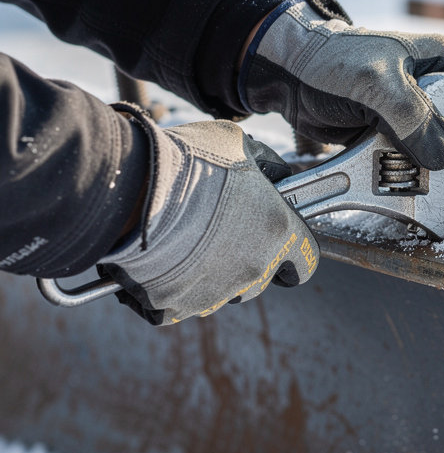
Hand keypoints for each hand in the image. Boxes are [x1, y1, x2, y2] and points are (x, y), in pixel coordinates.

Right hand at [99, 111, 318, 324]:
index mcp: (278, 231)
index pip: (305, 261)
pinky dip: (174, 286)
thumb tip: (273, 171)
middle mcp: (253, 268)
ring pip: (223, 291)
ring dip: (213, 273)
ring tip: (186, 241)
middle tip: (220, 232)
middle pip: (261, 278)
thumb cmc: (187, 162)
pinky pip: (182, 303)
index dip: (295, 255)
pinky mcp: (176, 308)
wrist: (129, 190)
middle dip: (247, 259)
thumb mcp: (237, 144)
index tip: (284, 248)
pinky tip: (161, 259)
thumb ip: (263, 163)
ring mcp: (215, 292)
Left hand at [238, 0, 443, 191]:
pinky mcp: (391, 134)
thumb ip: (410, 116)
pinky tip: (421, 203)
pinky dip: (416, 182)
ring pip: (439, 152)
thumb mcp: (374, 83)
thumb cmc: (330, 63)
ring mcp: (412, 114)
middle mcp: (433, 87)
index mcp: (441, 62)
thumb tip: (443, 158)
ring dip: (442, 180)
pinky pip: (412, 162)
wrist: (284, 74)